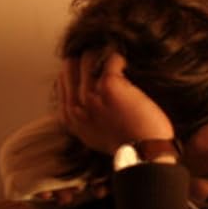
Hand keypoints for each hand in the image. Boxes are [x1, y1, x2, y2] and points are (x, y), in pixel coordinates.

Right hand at [57, 50, 173, 153]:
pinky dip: (118, 58)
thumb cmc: (127, 145)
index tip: (89, 65)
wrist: (144, 154)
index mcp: (70, 118)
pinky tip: (124, 63)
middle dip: (84, 57)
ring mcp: (91, 95)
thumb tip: (86, 95)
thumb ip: (85, 115)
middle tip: (101, 55)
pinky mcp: (110, 86)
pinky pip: (111, 60)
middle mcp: (76, 106)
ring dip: (102, 54)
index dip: (75, 70)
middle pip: (70, 66)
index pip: (62, 81)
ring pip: (88, 58)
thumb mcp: (94, 134)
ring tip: (114, 58)